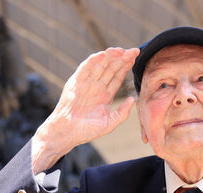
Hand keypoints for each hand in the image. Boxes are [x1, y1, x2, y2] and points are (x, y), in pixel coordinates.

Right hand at [31, 47, 138, 173]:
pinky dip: (93, 60)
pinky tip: (103, 54)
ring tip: (121, 50)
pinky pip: (85, 68)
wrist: (67, 132)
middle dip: (122, 59)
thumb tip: (133, 100)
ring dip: (110, 56)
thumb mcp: (109, 124)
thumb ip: (122, 113)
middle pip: (111, 68)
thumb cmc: (86, 131)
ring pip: (100, 65)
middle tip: (134, 51)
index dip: (126, 67)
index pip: (117, 77)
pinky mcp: (75, 82)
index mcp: (105, 95)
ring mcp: (86, 83)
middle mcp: (96, 87)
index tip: (135, 58)